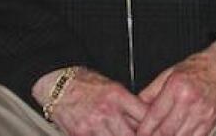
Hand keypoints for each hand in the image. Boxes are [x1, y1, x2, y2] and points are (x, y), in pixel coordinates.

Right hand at [33, 67, 147, 135]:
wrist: (57, 86)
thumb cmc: (86, 84)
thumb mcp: (113, 87)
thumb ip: (128, 104)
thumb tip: (146, 118)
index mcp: (118, 95)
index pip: (144, 114)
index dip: (153, 125)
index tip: (158, 130)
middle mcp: (107, 111)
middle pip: (133, 133)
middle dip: (139, 135)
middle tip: (148, 135)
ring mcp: (93, 125)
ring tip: (125, 134)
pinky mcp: (80, 135)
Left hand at [136, 43, 215, 135]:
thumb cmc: (200, 66)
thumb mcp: (170, 72)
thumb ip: (152, 91)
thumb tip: (135, 107)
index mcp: (177, 86)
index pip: (155, 116)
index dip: (143, 130)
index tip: (138, 133)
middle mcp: (190, 100)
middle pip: (166, 131)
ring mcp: (202, 112)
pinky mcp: (211, 120)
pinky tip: (178, 135)